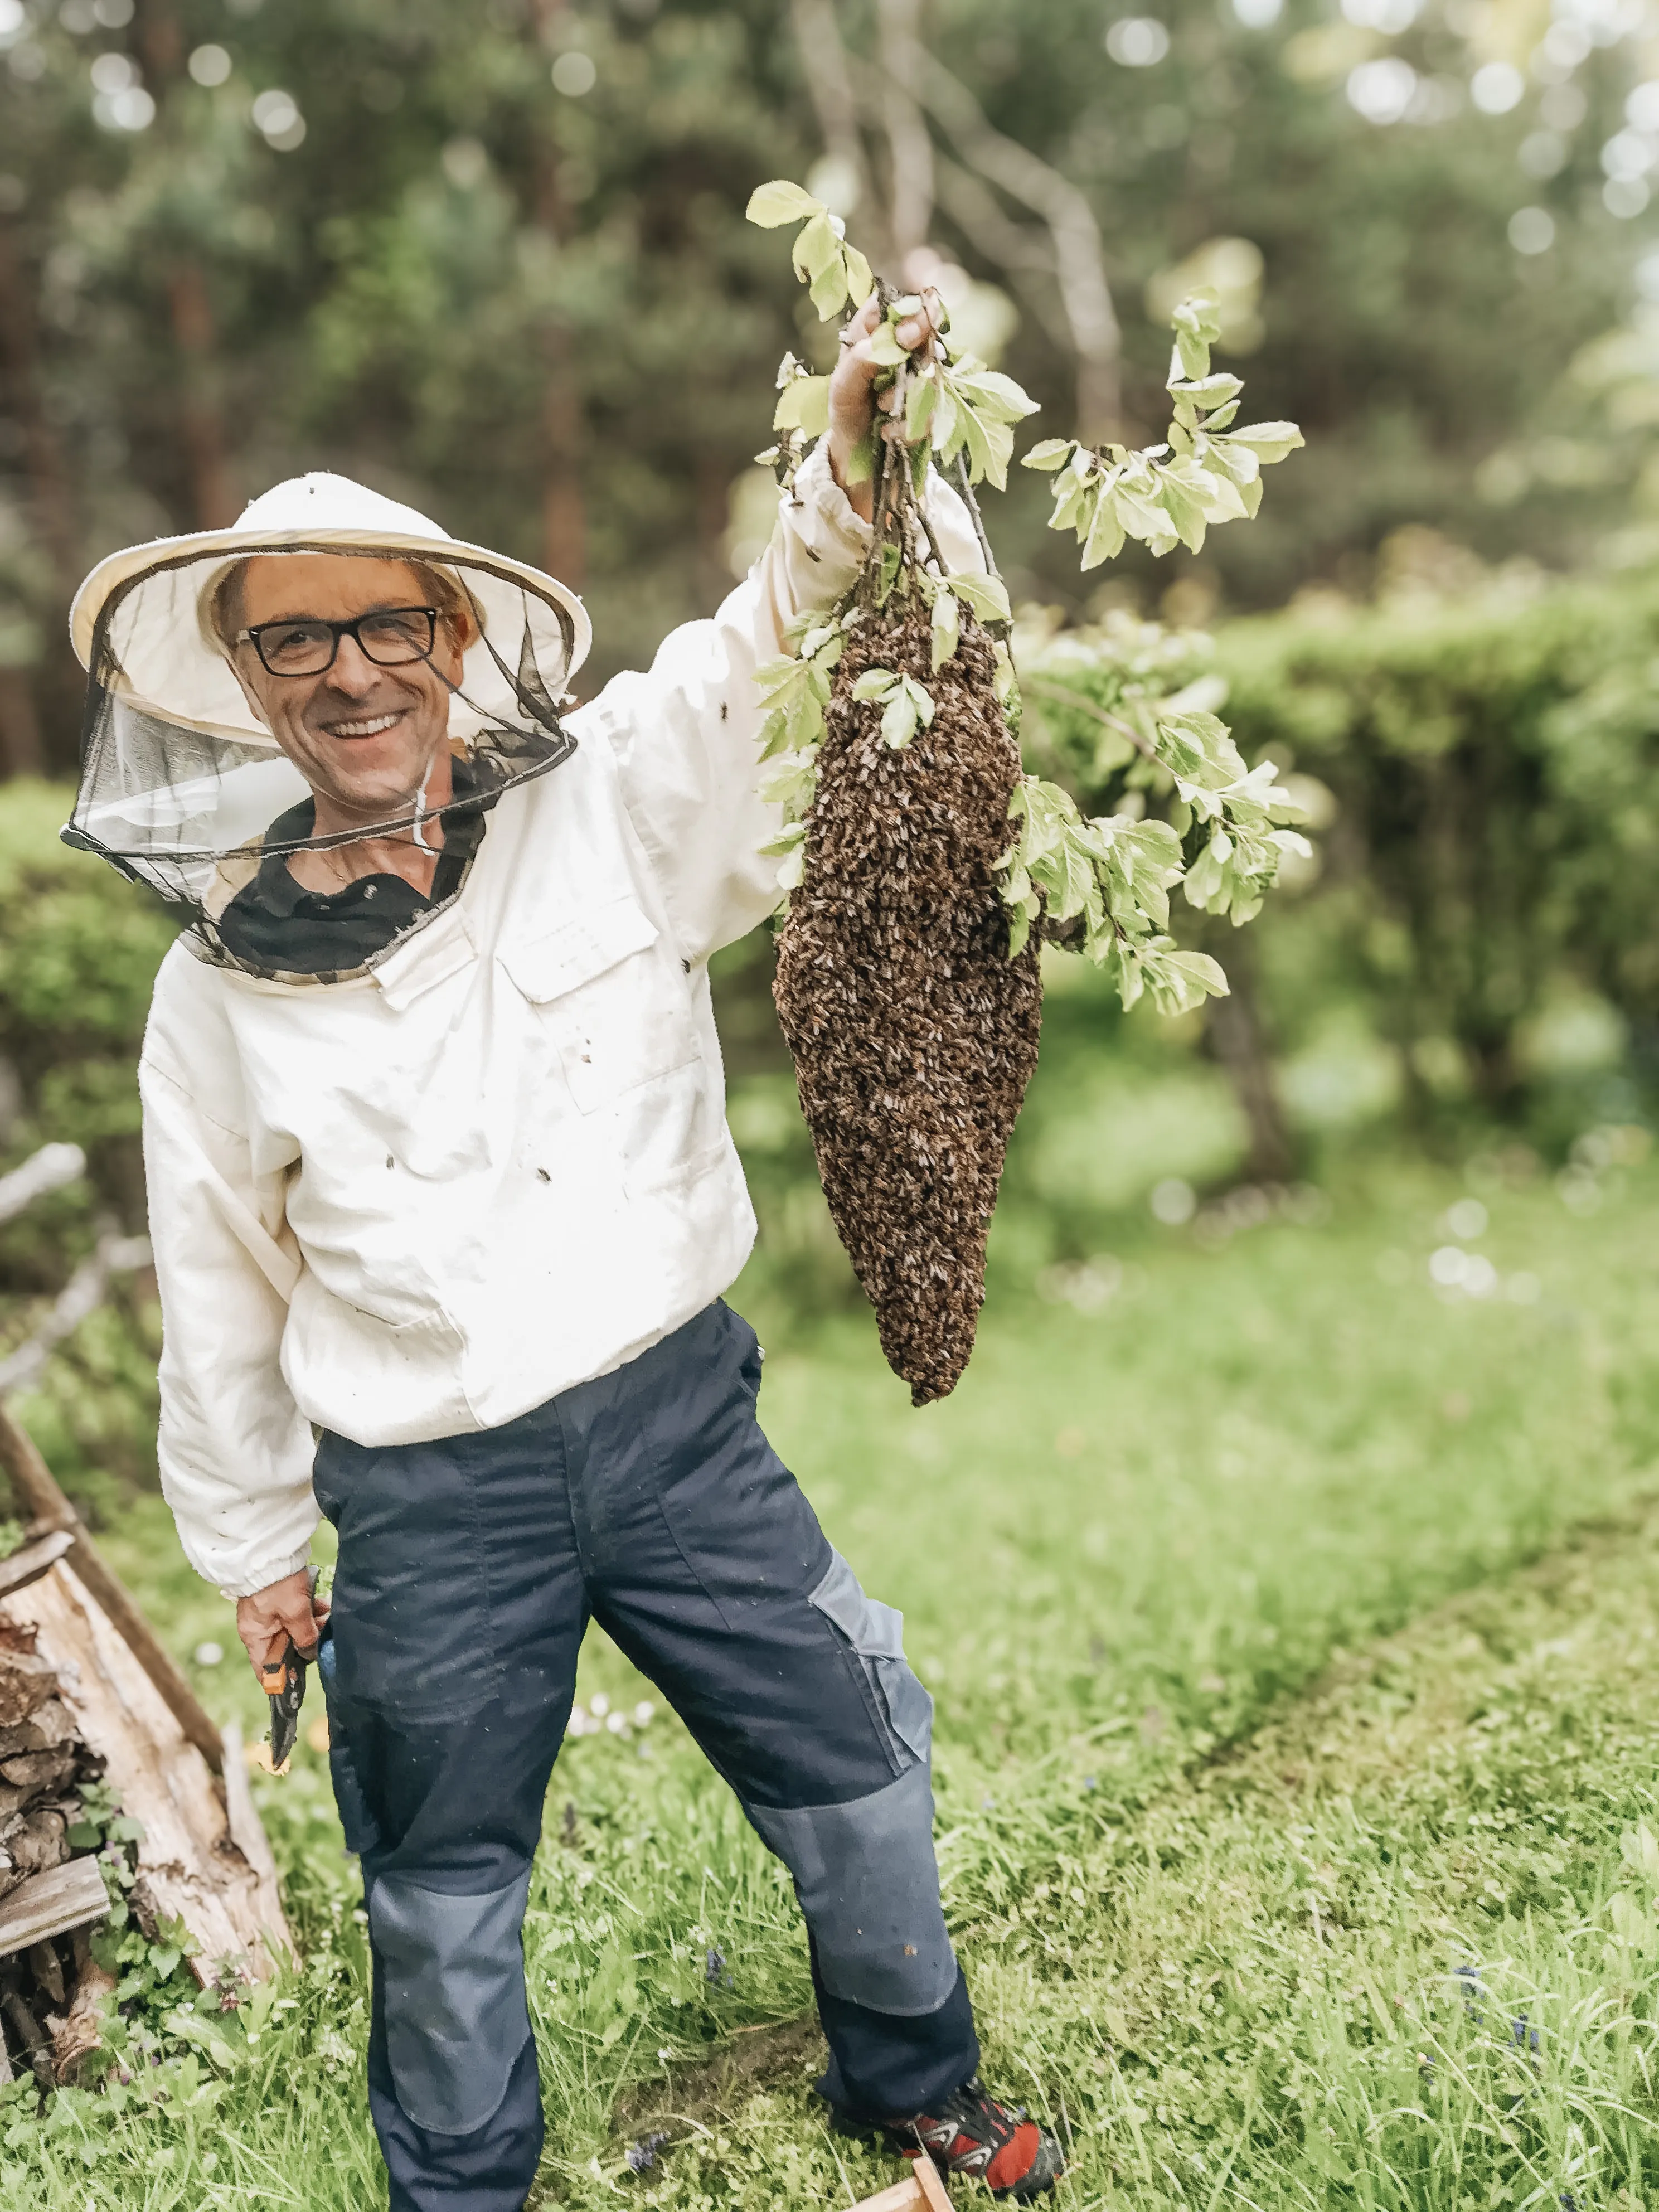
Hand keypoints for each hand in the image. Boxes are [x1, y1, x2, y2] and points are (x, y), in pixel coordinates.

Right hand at [236, 1568, 328, 1682]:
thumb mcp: (294, 1611)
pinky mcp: (281, 1600)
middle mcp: (259, 1627)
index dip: (281, 1679)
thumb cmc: (278, 1583)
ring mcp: (270, 1613)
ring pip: (294, 1629)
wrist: (273, 1548)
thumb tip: (311, 1653)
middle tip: (323, 1639)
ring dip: (312, 1626)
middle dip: (305, 1644)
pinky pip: (297, 1614)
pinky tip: (324, 1607)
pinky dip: (310, 1612)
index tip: (299, 1683)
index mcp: (254, 1635)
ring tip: (327, 1618)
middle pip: (284, 1648)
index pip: (264, 1669)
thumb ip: (304, 1635)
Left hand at [826, 289, 942, 523]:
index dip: (913, 310)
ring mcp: (921, 373)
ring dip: (908, 395)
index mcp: (873, 331)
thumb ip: (866, 357)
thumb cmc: (846, 417)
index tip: (913, 332)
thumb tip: (902, 333)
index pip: (899, 301)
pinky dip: (912, 424)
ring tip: (883, 410)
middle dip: (915, 359)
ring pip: (935, 370)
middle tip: (893, 382)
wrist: (857, 464)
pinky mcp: (934, 403)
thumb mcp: (843, 387)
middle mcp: (901, 347)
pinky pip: (936, 408)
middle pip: (927, 331)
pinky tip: (891, 433)